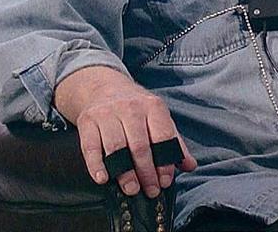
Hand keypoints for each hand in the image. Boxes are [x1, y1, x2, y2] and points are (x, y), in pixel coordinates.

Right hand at [55, 65, 197, 197]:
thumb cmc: (135, 110)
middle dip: (146, 173)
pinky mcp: (88, 121)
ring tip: (131, 189)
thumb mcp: (158, 118)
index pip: (162, 137)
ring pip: (116, 148)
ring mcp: (107, 113)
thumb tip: (190, 166)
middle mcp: (130, 107)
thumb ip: (174, 142)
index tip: (165, 181)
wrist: (102, 88)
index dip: (165, 163)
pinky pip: (90, 146)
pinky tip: (103, 178)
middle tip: (150, 190)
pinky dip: (96, 165)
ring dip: (124, 173)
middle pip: (140, 146)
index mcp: (152, 106)